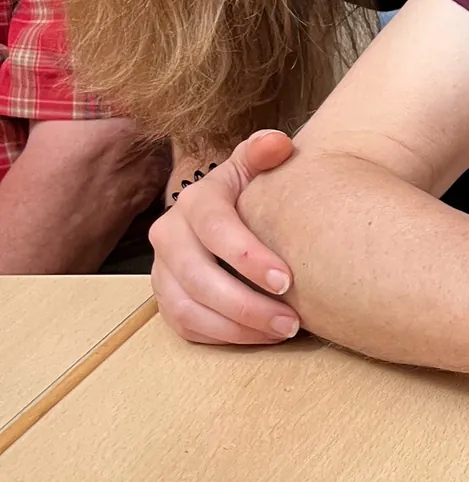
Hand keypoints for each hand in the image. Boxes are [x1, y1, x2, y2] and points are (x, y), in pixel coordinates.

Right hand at [149, 131, 299, 344]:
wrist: (228, 209)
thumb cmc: (250, 190)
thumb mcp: (255, 165)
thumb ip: (264, 152)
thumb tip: (277, 145)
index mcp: (194, 201)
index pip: (215, 229)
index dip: (249, 257)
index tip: (287, 280)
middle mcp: (168, 236)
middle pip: (199, 278)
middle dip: (247, 305)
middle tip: (292, 321)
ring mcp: (163, 271)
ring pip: (189, 310)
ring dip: (237, 328)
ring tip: (283, 332)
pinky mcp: (166, 299)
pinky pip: (187, 327)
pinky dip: (224, 337)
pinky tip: (260, 336)